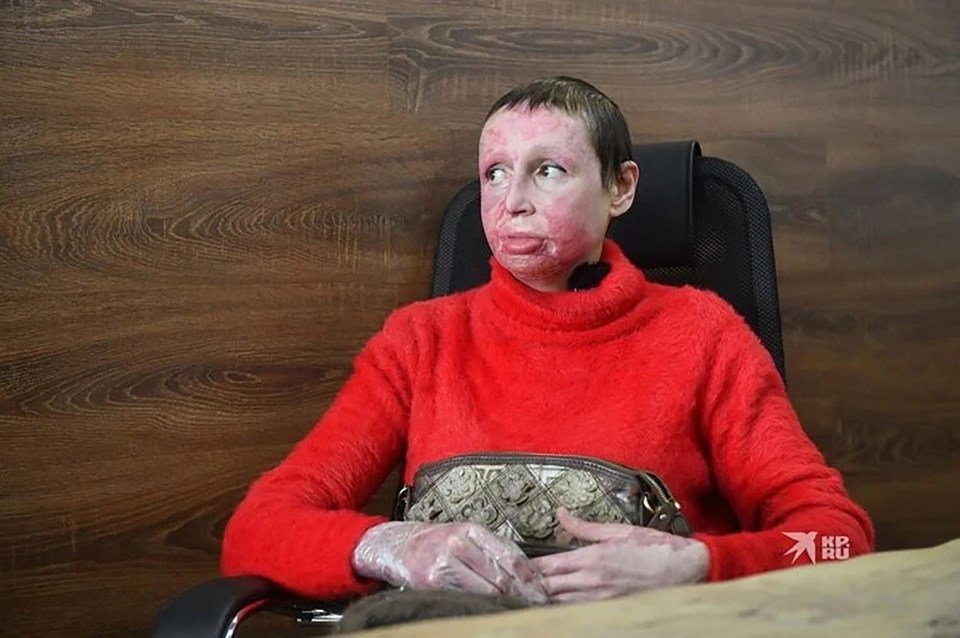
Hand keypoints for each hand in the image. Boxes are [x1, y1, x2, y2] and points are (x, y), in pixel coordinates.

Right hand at [352, 521, 547, 603]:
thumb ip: (491, 549)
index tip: (541, 589)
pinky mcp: (433, 582)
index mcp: (470, 529)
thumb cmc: (436, 541)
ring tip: (519, 607)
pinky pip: (466, 596)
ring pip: (486, 588)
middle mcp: (458, 543)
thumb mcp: (465, 534)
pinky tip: (492, 608)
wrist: (399, 546)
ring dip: (505, 600)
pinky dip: (482, 604)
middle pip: (501, 574)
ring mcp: (444, 563)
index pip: (510, 555)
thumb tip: (525, 571)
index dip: (529, 576)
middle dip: (521, 592)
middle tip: (536, 604)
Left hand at [530, 508, 708, 602]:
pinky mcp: (612, 610)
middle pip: (551, 589)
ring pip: (562, 604)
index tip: (514, 568)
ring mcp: (602, 600)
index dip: (529, 570)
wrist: (686, 569)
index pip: (549, 567)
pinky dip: (567, 607)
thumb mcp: (617, 530)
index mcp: (592, 558)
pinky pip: (581, 611)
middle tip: (515, 584)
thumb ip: (583, 526)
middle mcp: (593, 582)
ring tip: (531, 594)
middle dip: (533, 586)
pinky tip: (559, 604)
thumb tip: (559, 513)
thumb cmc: (654, 548)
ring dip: (547, 599)